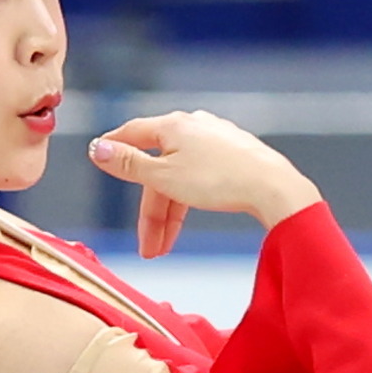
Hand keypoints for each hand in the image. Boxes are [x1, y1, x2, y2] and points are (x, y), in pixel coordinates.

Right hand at [86, 110, 319, 258]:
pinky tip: (190, 214)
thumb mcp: (163, 176)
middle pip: (158, 167)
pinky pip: (202, 177)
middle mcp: (193, 126)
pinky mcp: (235, 154)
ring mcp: (217, 138)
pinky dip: (190, 199)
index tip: (100, 157)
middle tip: (147, 246)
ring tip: (165, 246)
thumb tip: (98, 148)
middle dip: (151, 211)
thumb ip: (129, 164)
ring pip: (181, 176)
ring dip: (170, 213)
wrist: (274, 188)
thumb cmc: (221, 181)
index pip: (132, 134)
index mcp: (172, 125)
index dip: (114, 148)